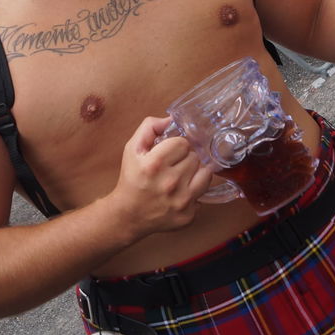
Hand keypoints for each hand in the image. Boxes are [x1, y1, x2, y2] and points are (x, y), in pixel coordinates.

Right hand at [108, 117, 212, 239]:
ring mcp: (181, 201)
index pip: (183, 143)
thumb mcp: (132, 149)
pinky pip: (203, 194)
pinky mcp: (188, 216)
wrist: (128, 215)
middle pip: (195, 158)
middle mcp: (170, 183)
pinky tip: (180, 193)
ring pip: (206, 174)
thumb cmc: (131, 180)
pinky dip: (194, 192)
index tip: (169, 153)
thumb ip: (150, 128)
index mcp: (155, 164)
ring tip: (182, 177)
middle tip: (173, 166)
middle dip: (185, 160)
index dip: (176, 146)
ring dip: (195, 174)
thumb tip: (172, 119)